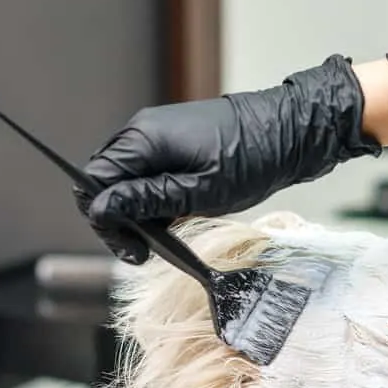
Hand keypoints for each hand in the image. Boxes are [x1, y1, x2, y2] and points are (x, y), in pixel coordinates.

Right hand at [74, 55, 380, 262]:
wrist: (292, 132)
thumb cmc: (253, 159)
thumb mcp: (200, 191)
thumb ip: (148, 200)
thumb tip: (101, 210)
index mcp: (143, 140)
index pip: (94, 181)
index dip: (103, 219)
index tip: (130, 248)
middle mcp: (143, 134)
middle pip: (106, 183)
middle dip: (117, 221)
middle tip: (143, 255)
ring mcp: (159, 139)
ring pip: (128, 183)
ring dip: (137, 216)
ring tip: (160, 245)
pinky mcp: (177, 148)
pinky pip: (150, 178)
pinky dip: (155, 203)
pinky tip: (172, 224)